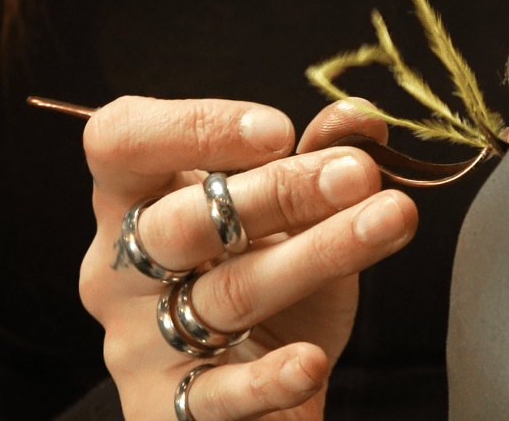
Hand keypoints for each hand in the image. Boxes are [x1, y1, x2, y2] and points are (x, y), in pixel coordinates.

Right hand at [80, 96, 416, 420]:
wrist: (253, 394)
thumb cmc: (256, 272)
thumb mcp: (288, 210)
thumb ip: (316, 156)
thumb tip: (359, 117)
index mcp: (130, 195)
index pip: (123, 141)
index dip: (194, 127)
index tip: (279, 129)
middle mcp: (120, 266)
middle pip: (184, 220)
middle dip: (280, 190)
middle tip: (359, 173)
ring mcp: (138, 342)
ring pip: (226, 293)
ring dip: (316, 254)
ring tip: (389, 220)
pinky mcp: (168, 411)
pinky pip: (219, 394)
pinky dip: (269, 376)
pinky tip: (312, 358)